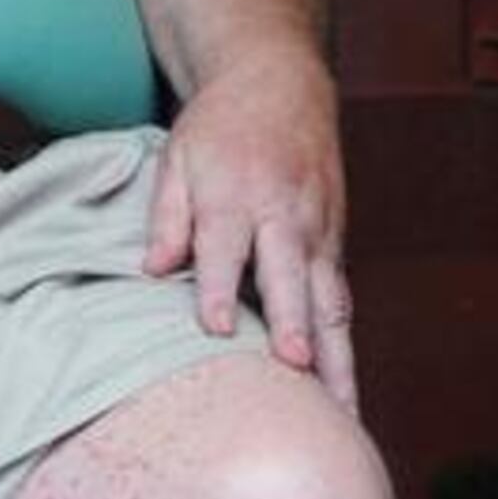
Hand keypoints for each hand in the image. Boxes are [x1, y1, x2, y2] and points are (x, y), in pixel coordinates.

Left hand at [144, 46, 356, 410]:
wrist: (280, 85)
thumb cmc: (219, 129)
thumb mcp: (177, 159)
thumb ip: (167, 218)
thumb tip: (152, 272)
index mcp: (236, 195)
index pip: (226, 248)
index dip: (219, 289)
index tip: (216, 329)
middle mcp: (285, 217)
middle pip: (291, 279)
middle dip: (296, 325)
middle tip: (295, 372)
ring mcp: (318, 232)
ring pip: (332, 302)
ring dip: (338, 357)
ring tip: (341, 413)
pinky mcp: (336, 243)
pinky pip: (341, 300)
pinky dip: (345, 344)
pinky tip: (344, 388)